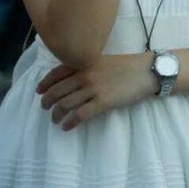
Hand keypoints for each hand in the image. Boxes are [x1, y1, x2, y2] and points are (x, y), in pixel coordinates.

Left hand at [36, 54, 154, 130]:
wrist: (149, 71)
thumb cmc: (129, 65)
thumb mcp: (105, 61)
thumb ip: (88, 67)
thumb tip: (72, 79)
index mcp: (85, 63)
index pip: (56, 73)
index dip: (44, 83)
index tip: (39, 91)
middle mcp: (85, 75)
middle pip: (56, 91)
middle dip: (47, 101)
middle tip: (46, 108)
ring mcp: (94, 89)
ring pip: (65, 104)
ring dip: (56, 114)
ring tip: (56, 120)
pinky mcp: (103, 102)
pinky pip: (79, 115)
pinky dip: (69, 122)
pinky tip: (67, 126)